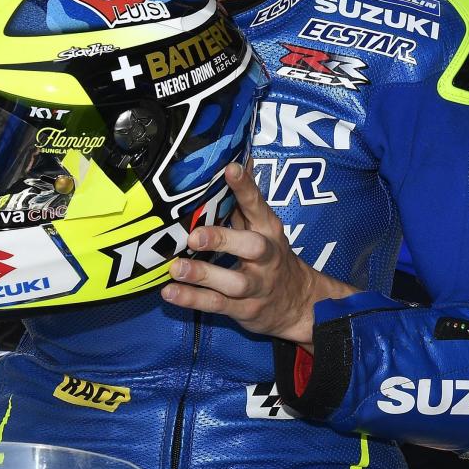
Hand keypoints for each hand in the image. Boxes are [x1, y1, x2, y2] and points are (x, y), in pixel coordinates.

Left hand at [162, 163, 357, 347]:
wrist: (298, 303)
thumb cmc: (271, 257)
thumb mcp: (263, 227)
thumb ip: (245, 200)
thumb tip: (237, 159)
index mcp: (269, 230)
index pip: (258, 205)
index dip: (245, 187)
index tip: (230, 169)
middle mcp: (266, 257)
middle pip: (251, 247)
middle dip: (223, 240)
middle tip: (195, 236)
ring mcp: (256, 286)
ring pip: (232, 281)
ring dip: (203, 275)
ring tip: (176, 267)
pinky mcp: (244, 309)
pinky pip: (217, 305)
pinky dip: (192, 300)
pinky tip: (170, 292)